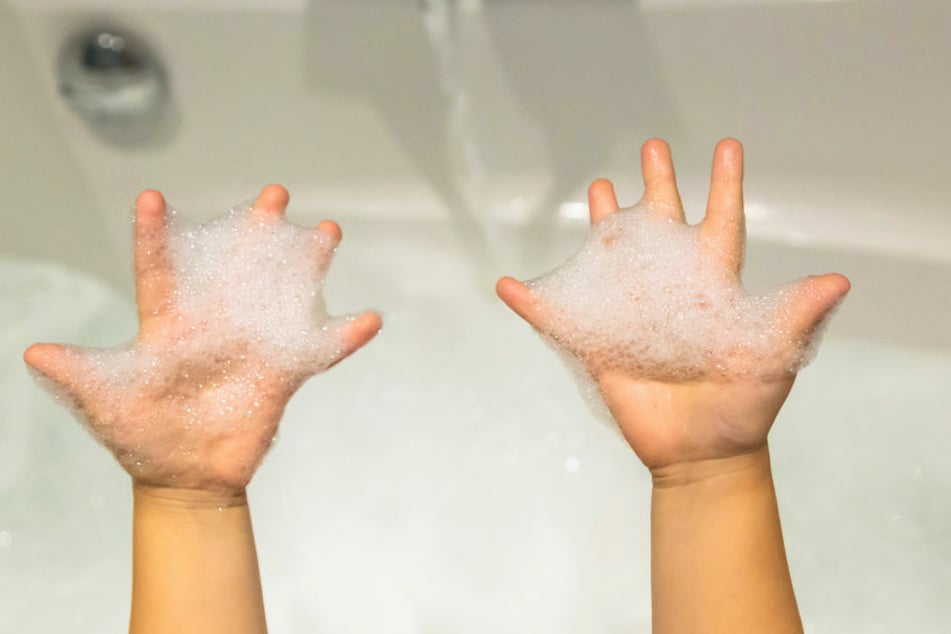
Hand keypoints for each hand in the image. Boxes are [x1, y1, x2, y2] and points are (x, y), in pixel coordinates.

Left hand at [24, 185, 380, 493]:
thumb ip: (81, 375)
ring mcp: (253, 345)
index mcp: (169, 325)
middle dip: (257, 228)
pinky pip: (319, 351)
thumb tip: (35, 353)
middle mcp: (215, 324)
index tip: (152, 197)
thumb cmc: (142, 437)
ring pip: (285, 293)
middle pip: (238, 265)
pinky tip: (369, 318)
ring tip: (327, 230)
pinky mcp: (282, 374)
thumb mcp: (108, 404)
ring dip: (307, 263)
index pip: (160, 271)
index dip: (155, 235)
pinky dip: (344, 337)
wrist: (186, 477)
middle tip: (276, 194)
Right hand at [497, 139, 848, 477]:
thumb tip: (838, 281)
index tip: (727, 146)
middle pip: (661, 225)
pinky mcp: (598, 342)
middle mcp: (671, 290)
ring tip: (596, 187)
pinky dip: (530, 303)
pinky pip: (557, 318)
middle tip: (651, 147)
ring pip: (610, 256)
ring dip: (602, 223)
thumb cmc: (743, 407)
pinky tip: (508, 285)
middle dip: (656, 185)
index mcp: (714, 286)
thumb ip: (795, 318)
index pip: (720, 224)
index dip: (724, 186)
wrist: (699, 454)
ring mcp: (631, 313)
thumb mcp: (773, 359)